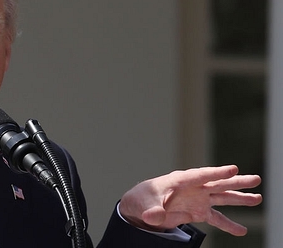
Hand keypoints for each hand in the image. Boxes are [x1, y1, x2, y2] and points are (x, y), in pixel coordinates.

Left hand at [119, 165, 261, 235]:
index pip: (200, 175)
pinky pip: (216, 218)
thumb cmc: (143, 199)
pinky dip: (229, 225)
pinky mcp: (198, 211)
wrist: (141, 206)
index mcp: (179, 181)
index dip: (216, 172)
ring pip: (222, 197)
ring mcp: (197, 199)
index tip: (233, 169)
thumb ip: (152, 211)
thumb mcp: (145, 205)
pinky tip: (241, 230)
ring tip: (257, 198)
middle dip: (236, 181)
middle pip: (217, 183)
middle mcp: (192, 188)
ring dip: (239, 198)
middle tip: (255, 179)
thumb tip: (155, 216)